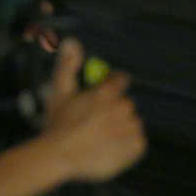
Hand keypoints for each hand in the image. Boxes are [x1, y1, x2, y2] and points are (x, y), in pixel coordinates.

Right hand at [42, 39, 145, 182]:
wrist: (60, 155)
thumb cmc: (57, 122)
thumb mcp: (59, 91)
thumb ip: (68, 65)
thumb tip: (72, 40)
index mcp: (106, 93)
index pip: (121, 79)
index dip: (112, 83)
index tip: (103, 92)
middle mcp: (123, 108)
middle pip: (125, 103)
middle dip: (113, 109)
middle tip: (93, 120)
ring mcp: (130, 129)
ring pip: (131, 123)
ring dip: (120, 126)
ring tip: (99, 136)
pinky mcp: (136, 148)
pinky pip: (137, 142)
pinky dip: (127, 143)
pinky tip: (108, 146)